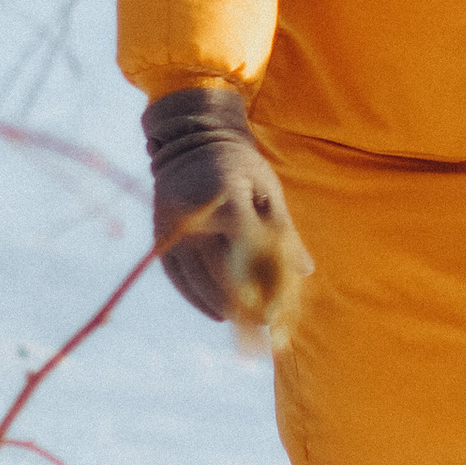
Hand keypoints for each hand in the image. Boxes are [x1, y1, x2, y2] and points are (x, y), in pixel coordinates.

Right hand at [143, 85, 311, 337]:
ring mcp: (172, 228)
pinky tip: (217, 312)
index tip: (280, 309)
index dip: (264, 284)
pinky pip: (177, 275)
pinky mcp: (160, 236)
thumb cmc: (239, 164)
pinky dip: (196, 297)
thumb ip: (283, 232)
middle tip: (266, 325)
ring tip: (246, 325)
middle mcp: (194, 217)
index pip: (248, 254)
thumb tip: (305, 271)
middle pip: (220, 272)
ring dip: (221, 305)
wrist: (189, 139)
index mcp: (225, 201)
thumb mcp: (268, 189)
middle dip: (244, 303)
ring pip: (197, 279)